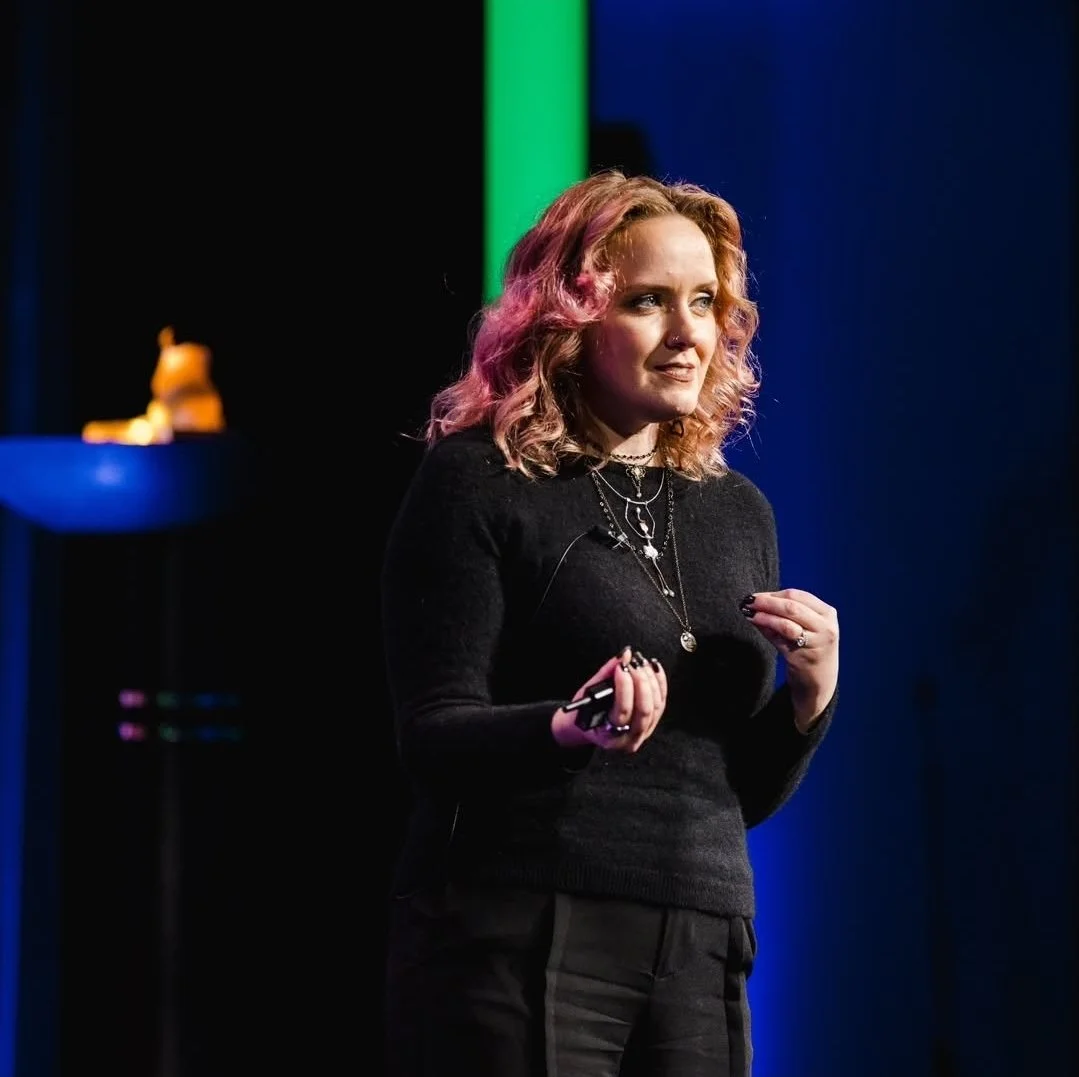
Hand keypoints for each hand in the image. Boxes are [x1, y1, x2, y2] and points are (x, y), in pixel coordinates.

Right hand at [552, 645, 667, 753]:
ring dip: (651, 681)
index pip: (622, 710)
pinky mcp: (652, 724)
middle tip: (634, 663)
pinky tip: (653, 669)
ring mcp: (643, 733)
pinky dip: (660, 684)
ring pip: (656, 707)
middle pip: (644, 709)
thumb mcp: (588, 693)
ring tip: (642, 664)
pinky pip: (662, 703)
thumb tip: (623, 656)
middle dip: (641, 682)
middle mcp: (628, 738)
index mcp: (608, 735)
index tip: (622, 667)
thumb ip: (606, 674)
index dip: (624, 686)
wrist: (590, 727)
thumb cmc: (586, 712)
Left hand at [740, 588, 838, 731]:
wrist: (819, 679)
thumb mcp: (804, 625)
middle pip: (792, 607)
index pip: (798, 595)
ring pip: (786, 624)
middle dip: (767, 602)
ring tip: (750, 613)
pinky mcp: (804, 657)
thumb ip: (784, 613)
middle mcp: (825, 626)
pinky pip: (781, 640)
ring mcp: (817, 642)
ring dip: (765, 616)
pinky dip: (767, 630)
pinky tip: (756, 624)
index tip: (756, 595)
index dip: (774, 594)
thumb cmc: (808, 647)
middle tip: (748, 601)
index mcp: (827, 613)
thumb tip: (755, 601)